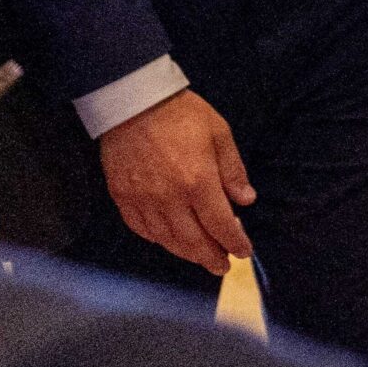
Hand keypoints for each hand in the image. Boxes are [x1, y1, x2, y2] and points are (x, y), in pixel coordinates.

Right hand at [98, 90, 254, 274]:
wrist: (132, 100)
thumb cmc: (181, 113)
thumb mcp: (219, 134)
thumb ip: (233, 171)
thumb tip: (246, 200)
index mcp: (197, 182)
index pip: (220, 225)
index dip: (234, 242)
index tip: (244, 252)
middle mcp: (169, 198)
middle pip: (193, 241)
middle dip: (211, 257)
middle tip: (223, 266)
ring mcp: (142, 200)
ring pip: (166, 240)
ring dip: (186, 253)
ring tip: (200, 257)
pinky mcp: (121, 197)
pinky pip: (141, 228)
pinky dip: (157, 239)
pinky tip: (168, 240)